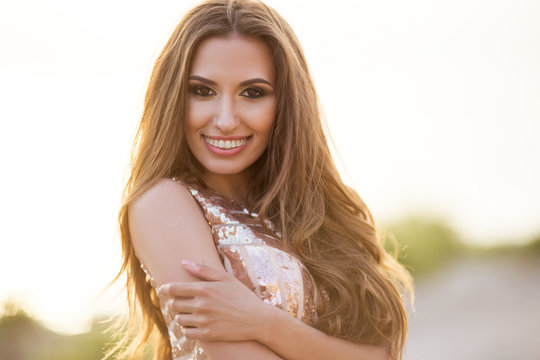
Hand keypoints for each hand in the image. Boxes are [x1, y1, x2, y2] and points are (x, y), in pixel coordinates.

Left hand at [158, 260, 277, 341]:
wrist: (257, 319)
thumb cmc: (242, 296)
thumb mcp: (225, 278)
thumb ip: (203, 270)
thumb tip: (183, 262)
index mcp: (204, 289)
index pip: (173, 289)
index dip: (165, 289)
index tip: (162, 289)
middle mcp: (201, 305)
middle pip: (174, 304)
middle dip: (176, 302)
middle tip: (183, 301)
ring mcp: (203, 321)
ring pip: (179, 319)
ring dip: (182, 315)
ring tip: (191, 312)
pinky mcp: (207, 334)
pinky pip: (186, 332)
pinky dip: (187, 328)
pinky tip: (195, 324)